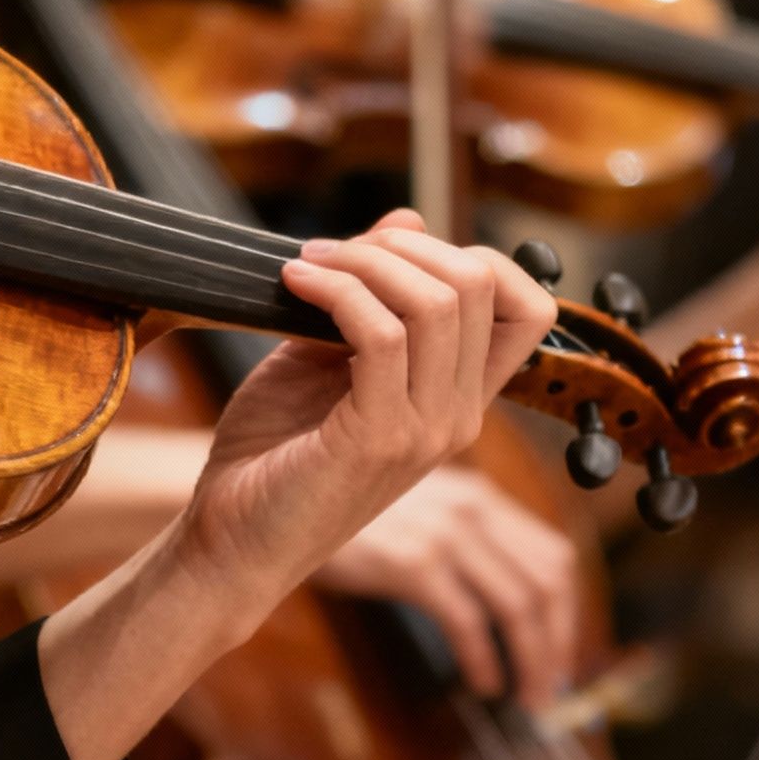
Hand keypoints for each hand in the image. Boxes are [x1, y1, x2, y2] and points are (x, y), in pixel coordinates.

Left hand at [173, 209, 557, 620]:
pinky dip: (336, 292)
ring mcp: (425, 431)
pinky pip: (382, 334)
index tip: (389, 254)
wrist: (229, 541)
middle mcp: (458, 417)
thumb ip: (368, 296)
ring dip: (364, 262)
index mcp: (457, 398)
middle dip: (402, 245)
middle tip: (332, 253)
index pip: (530, 307)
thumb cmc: (271, 456)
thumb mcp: (323, 356)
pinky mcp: (378, 439)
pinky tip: (294, 284)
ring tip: (307, 266)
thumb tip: (406, 219)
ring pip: (438, 302)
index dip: (473, 256)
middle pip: (482, 284)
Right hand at [311, 466, 577, 707]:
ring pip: (518, 606)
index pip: (553, 556)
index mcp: (480, 497)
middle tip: (551, 689)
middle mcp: (472, 508)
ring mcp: (444, 534)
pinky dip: (484, 660)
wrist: (285, 500)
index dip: (568, 613)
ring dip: (533, 661)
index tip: (561, 652)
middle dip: (559, 645)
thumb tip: (499, 595)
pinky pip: (468, 621)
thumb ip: (459, 539)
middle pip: (547, 584)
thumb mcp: (416, 512)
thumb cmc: (346, 516)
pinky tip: (483, 683)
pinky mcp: (413, 563)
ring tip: (527, 699)